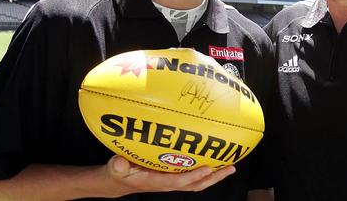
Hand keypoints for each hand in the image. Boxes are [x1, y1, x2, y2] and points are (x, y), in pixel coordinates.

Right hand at [105, 155, 235, 195]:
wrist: (121, 180)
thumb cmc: (120, 172)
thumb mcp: (116, 168)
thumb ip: (119, 166)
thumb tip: (120, 162)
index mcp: (156, 181)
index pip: (178, 181)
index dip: (192, 176)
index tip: (206, 169)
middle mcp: (168, 183)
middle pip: (196, 184)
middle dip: (213, 177)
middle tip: (229, 167)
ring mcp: (173, 181)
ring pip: (198, 182)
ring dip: (215, 176)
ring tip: (230, 166)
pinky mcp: (175, 176)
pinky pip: (194, 176)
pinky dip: (207, 171)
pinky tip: (216, 161)